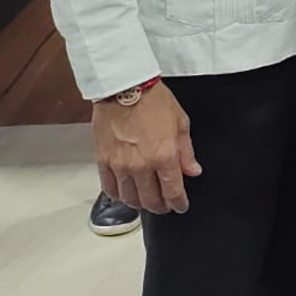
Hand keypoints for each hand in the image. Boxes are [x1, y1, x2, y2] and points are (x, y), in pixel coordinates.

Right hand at [93, 82, 201, 214]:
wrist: (125, 87)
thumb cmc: (154, 101)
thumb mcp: (180, 123)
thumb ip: (186, 152)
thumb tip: (193, 171)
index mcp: (164, 156)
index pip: (173, 191)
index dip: (178, 203)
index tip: (181, 206)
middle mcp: (141, 165)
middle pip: (150, 200)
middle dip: (161, 207)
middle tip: (166, 205)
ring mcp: (120, 165)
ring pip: (129, 198)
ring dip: (140, 204)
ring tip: (147, 201)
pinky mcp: (103, 161)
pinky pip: (109, 188)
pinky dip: (119, 195)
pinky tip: (126, 194)